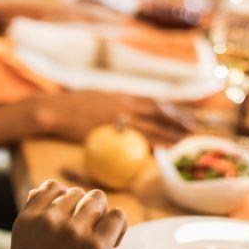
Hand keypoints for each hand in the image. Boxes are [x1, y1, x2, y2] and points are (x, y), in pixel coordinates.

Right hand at [6, 180, 125, 248]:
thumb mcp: (23, 247)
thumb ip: (33, 217)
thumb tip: (40, 189)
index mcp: (27, 220)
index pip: (52, 187)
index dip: (66, 200)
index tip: (70, 219)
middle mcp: (49, 221)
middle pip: (78, 193)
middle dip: (85, 211)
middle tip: (85, 236)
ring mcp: (73, 231)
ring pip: (98, 198)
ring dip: (101, 215)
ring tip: (99, 237)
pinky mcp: (96, 246)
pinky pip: (117, 215)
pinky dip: (119, 226)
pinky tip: (112, 243)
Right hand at [32, 91, 188, 144]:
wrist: (56, 111)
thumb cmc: (69, 106)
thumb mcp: (95, 97)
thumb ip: (111, 104)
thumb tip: (121, 112)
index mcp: (121, 96)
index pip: (151, 102)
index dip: (169, 110)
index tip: (181, 117)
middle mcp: (124, 105)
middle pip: (157, 113)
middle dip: (177, 121)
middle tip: (193, 131)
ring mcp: (119, 118)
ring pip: (151, 127)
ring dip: (169, 135)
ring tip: (184, 142)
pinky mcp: (111, 132)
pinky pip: (136, 140)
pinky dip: (150, 145)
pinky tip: (161, 152)